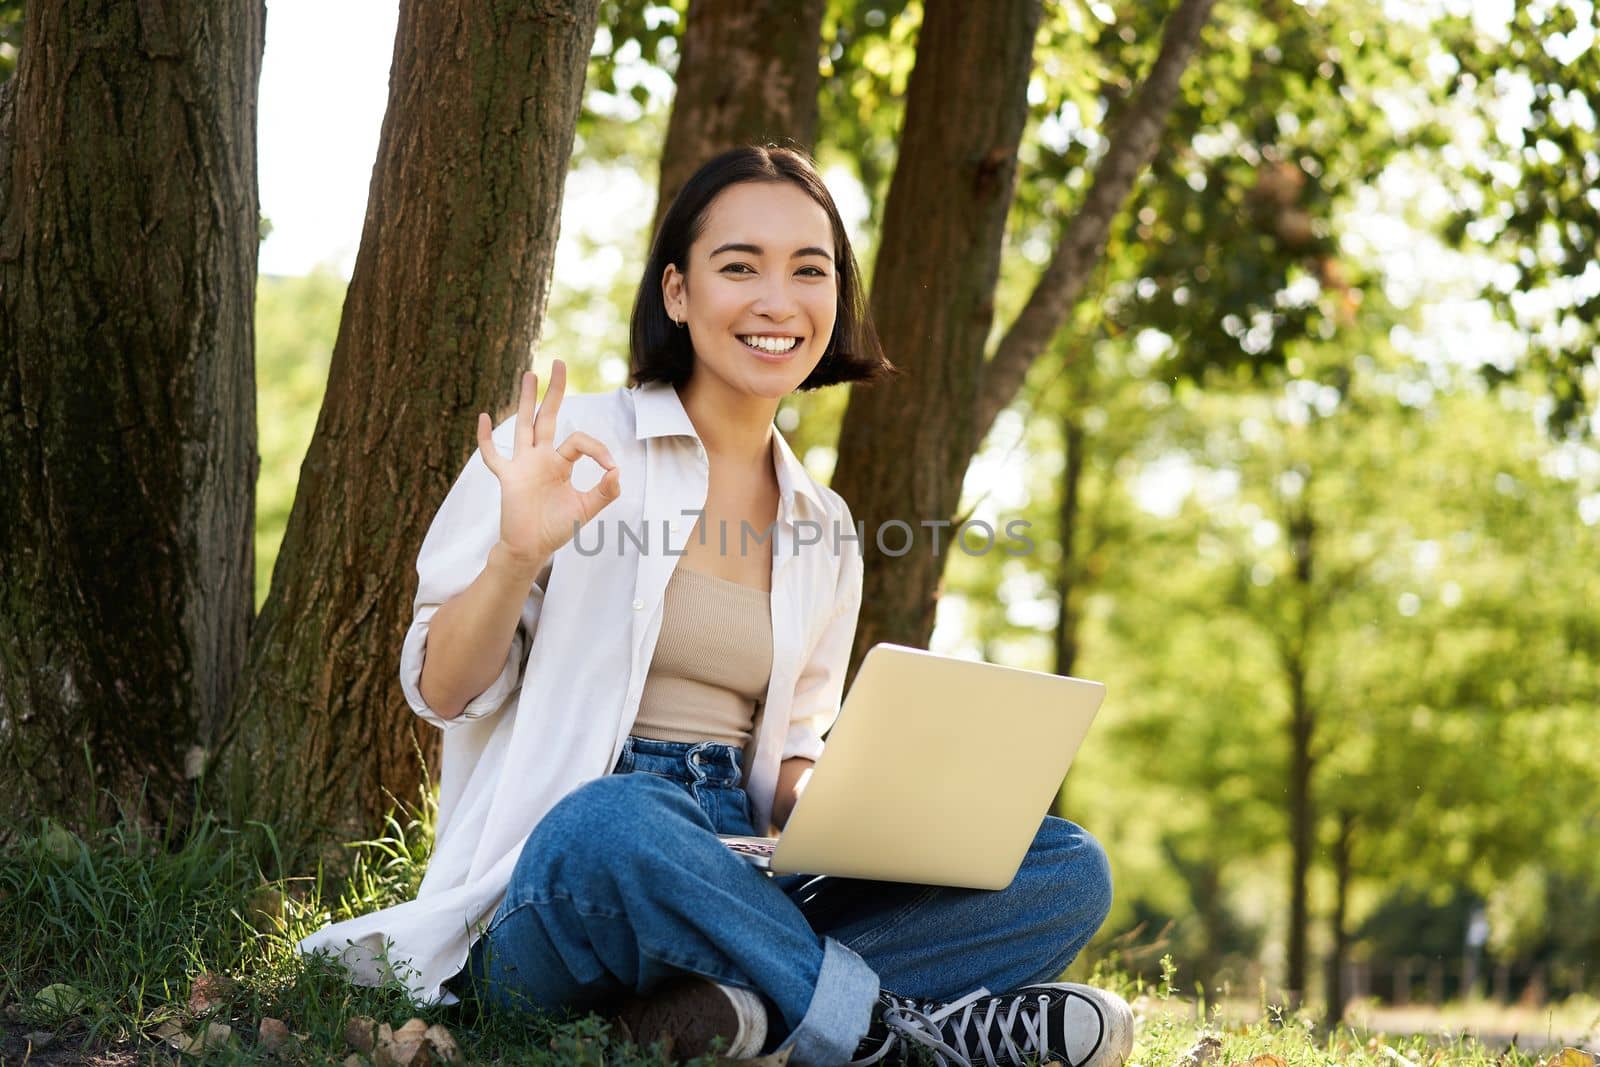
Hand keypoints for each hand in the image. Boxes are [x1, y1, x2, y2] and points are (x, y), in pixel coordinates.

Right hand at [476, 359, 621, 570]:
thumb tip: (617, 471)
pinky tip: (483, 417)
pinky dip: (486, 439)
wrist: (532, 548)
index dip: (598, 449)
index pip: (579, 441)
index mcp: (560, 463)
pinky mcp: (507, 478)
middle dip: (554, 391)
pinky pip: (493, 455)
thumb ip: (604, 492)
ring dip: (527, 400)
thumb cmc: (556, 528)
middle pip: (548, 417)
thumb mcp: (586, 509)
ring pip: (523, 425)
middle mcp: (540, 458)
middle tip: (559, 363)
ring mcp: (522, 465)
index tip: (611, 468)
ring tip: (530, 374)